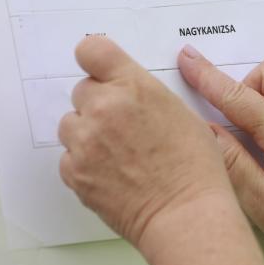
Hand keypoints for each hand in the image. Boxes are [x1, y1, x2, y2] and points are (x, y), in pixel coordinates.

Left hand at [58, 36, 234, 250]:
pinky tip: (112, 173)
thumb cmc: (194, 167)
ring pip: (71, 124)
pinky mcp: (74, 171)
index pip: (92, 51)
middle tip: (123, 126)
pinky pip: (68, 157)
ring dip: (87, 133)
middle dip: (99, 104)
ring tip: (118, 153)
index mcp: (135, 86)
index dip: (95, 60)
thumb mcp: (180, 112)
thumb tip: (127, 93)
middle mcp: (105, 108)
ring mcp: (85, 141)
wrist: (185, 213)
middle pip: (82, 90)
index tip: (99, 69)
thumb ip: (145, 94)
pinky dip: (84, 163)